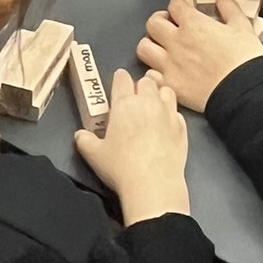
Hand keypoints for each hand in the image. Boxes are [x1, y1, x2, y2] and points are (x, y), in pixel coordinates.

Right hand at [73, 69, 189, 222]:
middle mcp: (148, 102)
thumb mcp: (94, 155)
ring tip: (154, 106)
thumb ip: (85, 141)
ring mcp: (168, 113)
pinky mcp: (182, 127)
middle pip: (147, 81)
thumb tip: (79, 135)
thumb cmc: (120, 167)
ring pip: (166, 91)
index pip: (122, 79)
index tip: (119, 82)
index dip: (120, 79)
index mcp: (124, 104)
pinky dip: (171, 114)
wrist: (153, 184)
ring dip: (159, 94)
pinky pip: (177, 111)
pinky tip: (166, 125)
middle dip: (141, 85)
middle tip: (136, 97)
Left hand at [137, 0, 262, 113]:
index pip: (175, 4)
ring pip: (144, 48)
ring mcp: (169, 64)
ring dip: (152, 45)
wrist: (243, 90)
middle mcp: (176, 41)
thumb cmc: (244, 57)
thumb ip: (229, 7)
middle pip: (153, 23)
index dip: (179, 3)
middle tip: (169, 24)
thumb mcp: (242, 26)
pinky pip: (150, 74)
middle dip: (160, 20)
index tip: (185, 6)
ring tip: (162, 47)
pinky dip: (154, 71)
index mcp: (193, 24)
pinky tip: (164, 71)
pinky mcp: (170, 84)